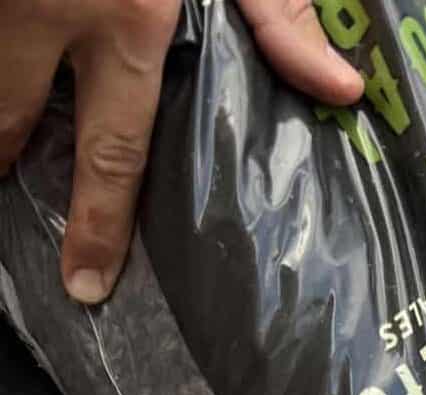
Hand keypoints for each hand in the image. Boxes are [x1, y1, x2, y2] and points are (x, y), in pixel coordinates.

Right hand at [0, 0, 362, 304]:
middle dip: (2, 157)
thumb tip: (339, 92)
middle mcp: (41, 2)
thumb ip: (276, 9)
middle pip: (8, 113)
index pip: (108, 150)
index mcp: (122, 14)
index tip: (83, 283)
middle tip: (5, 183)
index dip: (94, 224)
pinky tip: (4, 61)